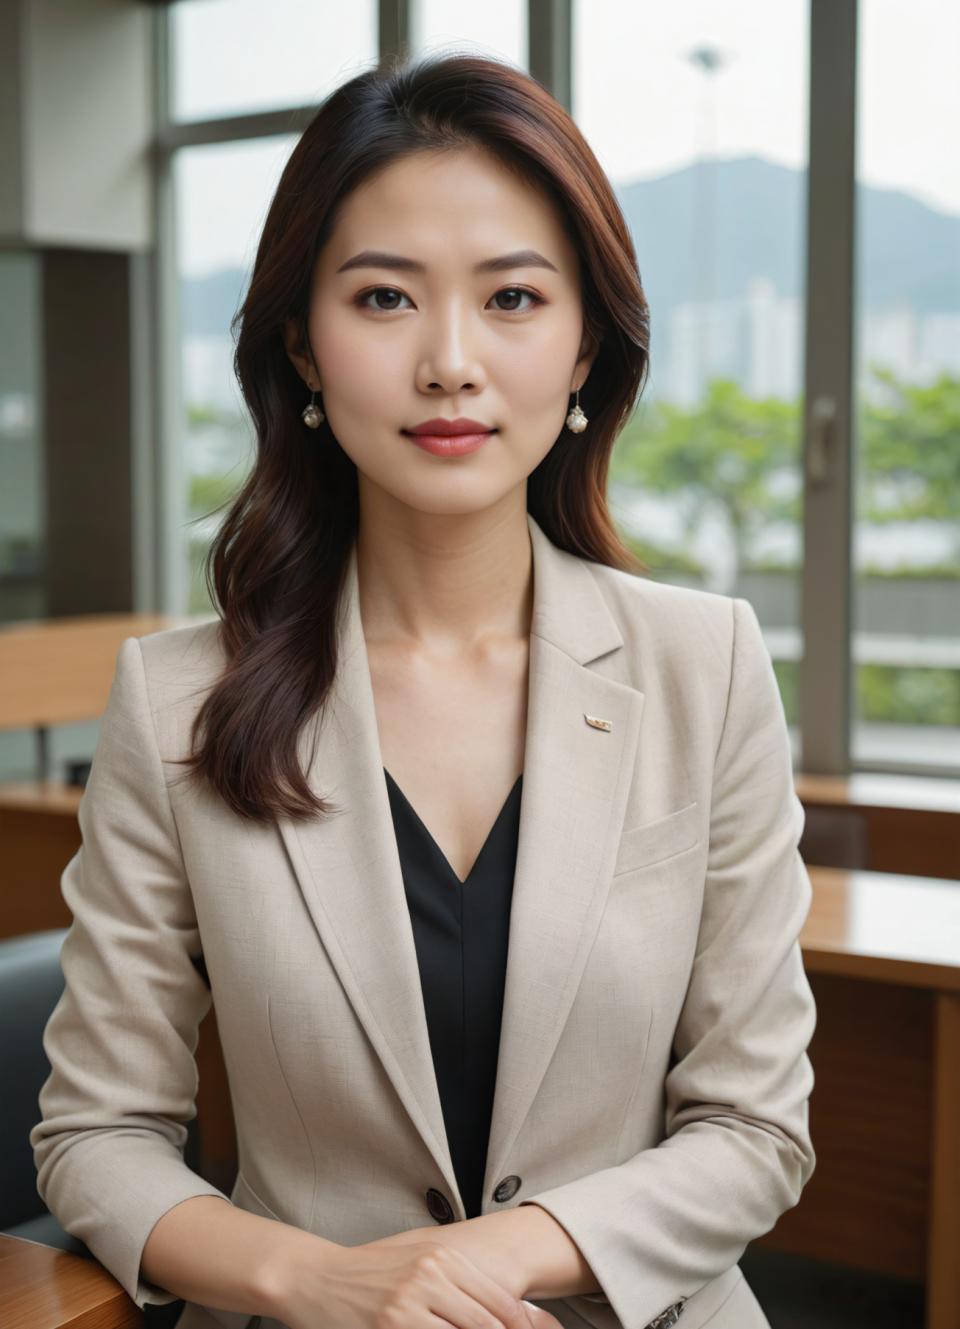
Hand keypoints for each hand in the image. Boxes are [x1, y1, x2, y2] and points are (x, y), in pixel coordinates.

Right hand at [273, 1232, 551, 1328]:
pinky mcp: (389, 1327)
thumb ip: (464, 1283)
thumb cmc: (372, 1272)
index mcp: (443, 1259)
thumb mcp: (420, 1260)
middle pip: (489, 1325)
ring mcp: (407, 1307)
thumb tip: (519, 1313)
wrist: (314, 1277)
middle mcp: (430, 1277)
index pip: (503, 1305)